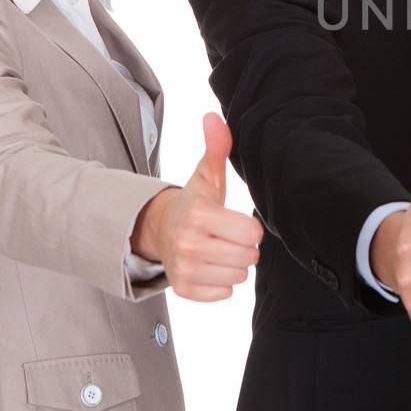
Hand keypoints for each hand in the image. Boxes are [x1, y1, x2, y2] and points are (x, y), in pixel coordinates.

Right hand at [132, 113, 264, 301]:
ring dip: (235, 264)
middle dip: (244, 246)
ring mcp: (184, 269)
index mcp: (199, 216)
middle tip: (228, 236)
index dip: (250, 227)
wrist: (158, 229)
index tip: (236, 220)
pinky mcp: (183, 289)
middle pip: (248, 257)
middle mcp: (188, 245)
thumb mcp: (207, 175)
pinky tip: (211, 265)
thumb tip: (214, 117)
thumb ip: (217, 147)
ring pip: (238, 277)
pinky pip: (224, 294)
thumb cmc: (193, 202)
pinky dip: (223, 283)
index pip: (251, 233)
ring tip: (219, 249)